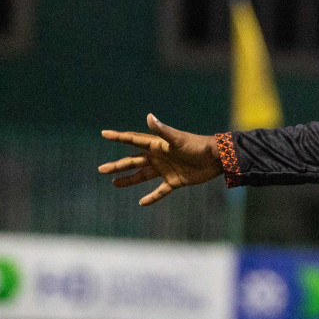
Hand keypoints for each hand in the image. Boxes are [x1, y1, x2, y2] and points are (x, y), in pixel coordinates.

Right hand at [99, 114, 222, 204]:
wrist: (217, 159)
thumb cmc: (197, 146)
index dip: (119, 137)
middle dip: (117, 165)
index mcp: (157, 145)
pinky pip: (161, 191)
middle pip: (133, 161)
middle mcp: (159, 157)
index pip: (133, 140)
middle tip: (101, 169)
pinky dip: (152, 197)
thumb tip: (149, 116)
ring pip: (143, 176)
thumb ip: (162, 131)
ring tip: (114, 183)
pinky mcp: (175, 181)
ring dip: (129, 180)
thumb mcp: (177, 139)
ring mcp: (166, 169)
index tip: (104, 134)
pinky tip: (142, 202)